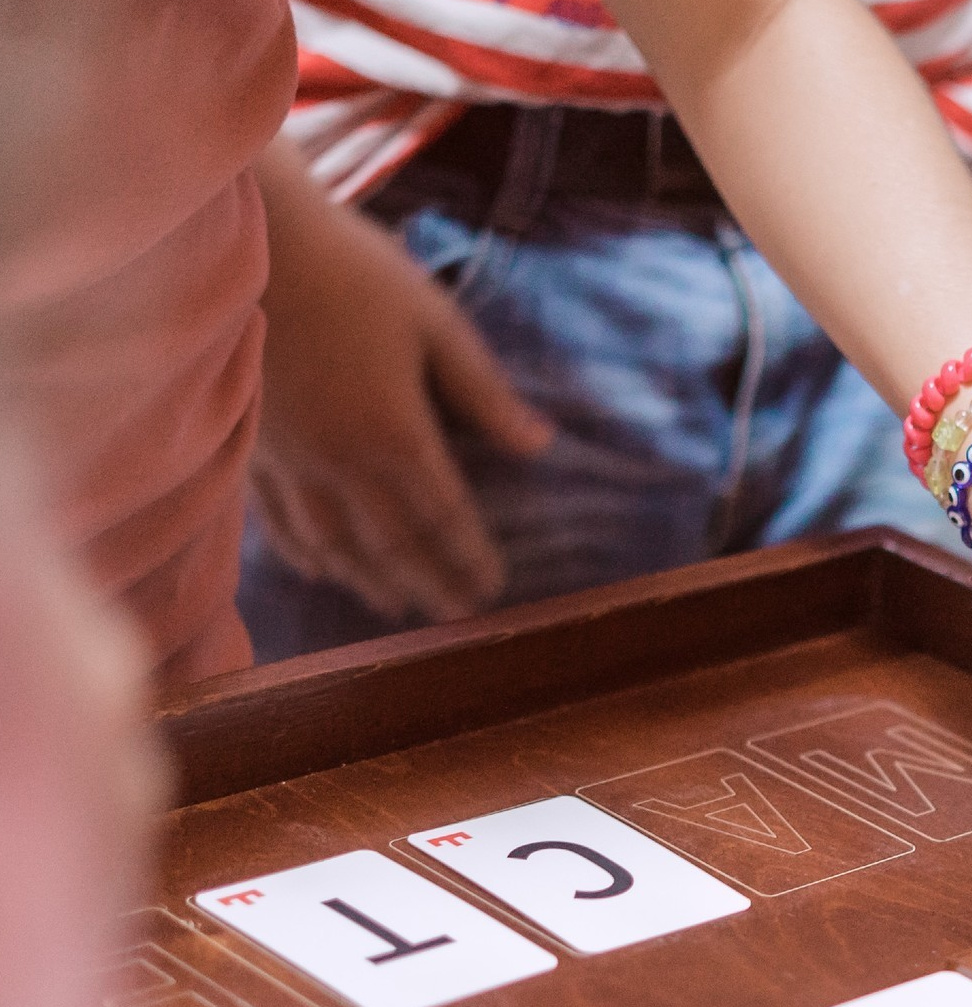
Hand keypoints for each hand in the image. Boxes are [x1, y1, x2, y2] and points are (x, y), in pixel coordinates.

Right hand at [252, 140, 550, 622]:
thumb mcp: (434, 321)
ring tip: (399, 604)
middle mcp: (343, 463)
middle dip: (431, 583)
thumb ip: (485, 392)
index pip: (444, 518)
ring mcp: (291, 461)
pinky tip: (324, 569)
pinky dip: (309, 555)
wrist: (245, 241)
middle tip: (458, 614)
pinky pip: (282, 522)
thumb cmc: (350, 269)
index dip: (470, 558)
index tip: (494, 588)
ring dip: (372, 581)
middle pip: (394, 544)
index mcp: (396, 433)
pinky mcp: (251, 447)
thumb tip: (540, 446)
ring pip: (337, 545)